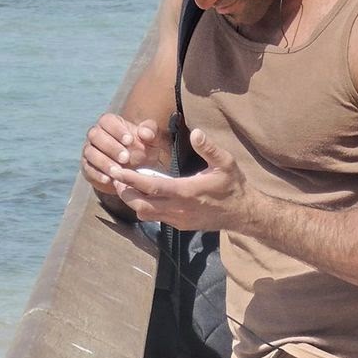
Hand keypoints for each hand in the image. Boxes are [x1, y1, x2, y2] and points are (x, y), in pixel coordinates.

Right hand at [81, 113, 160, 193]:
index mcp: (110, 123)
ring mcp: (89, 150)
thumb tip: (145, 133)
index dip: (117, 129)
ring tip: (118, 171)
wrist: (135, 170)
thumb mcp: (151, 140)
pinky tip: (108, 179)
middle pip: (95, 135)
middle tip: (126, 158)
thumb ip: (151, 132)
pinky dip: (97, 174)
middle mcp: (96, 134)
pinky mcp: (87, 166)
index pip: (107, 120)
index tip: (130, 140)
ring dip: (103, 162)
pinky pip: (88, 169)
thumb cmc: (142, 149)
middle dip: (111, 146)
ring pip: (90, 152)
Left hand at [111, 129, 253, 230]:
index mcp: (187, 191)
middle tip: (115, 177)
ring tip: (124, 186)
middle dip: (125, 192)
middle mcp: (179, 209)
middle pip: (141, 205)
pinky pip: (156, 218)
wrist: (243, 213)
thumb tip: (195, 132)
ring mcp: (179, 219)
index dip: (131, 180)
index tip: (117, 171)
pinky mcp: (180, 225)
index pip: (152, 187)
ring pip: (146, 215)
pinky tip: (143, 195)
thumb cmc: (233, 186)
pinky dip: (144, 207)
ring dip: (133, 201)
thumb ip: (209, 148)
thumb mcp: (226, 163)